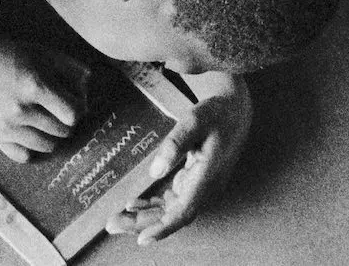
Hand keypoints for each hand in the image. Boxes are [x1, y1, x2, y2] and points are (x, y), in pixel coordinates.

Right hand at [0, 38, 92, 161]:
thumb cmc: (18, 58)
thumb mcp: (48, 55)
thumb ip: (74, 71)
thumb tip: (89, 95)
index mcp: (34, 86)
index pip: (72, 115)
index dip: (78, 110)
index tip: (73, 103)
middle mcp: (19, 109)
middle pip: (61, 132)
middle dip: (66, 123)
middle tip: (60, 112)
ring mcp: (5, 125)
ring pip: (46, 146)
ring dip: (52, 137)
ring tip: (47, 123)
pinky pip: (23, 156)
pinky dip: (31, 149)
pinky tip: (31, 133)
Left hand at [107, 83, 252, 244]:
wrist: (234, 111)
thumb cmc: (216, 114)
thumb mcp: (195, 120)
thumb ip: (175, 144)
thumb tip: (155, 171)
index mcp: (209, 176)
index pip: (185, 211)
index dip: (163, 227)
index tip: (142, 237)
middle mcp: (207, 188)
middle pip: (174, 216)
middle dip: (143, 223)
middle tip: (113, 224)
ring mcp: (201, 188)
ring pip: (172, 212)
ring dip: (145, 217)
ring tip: (117, 219)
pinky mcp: (195, 184)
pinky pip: (173, 202)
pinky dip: (154, 207)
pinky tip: (134, 205)